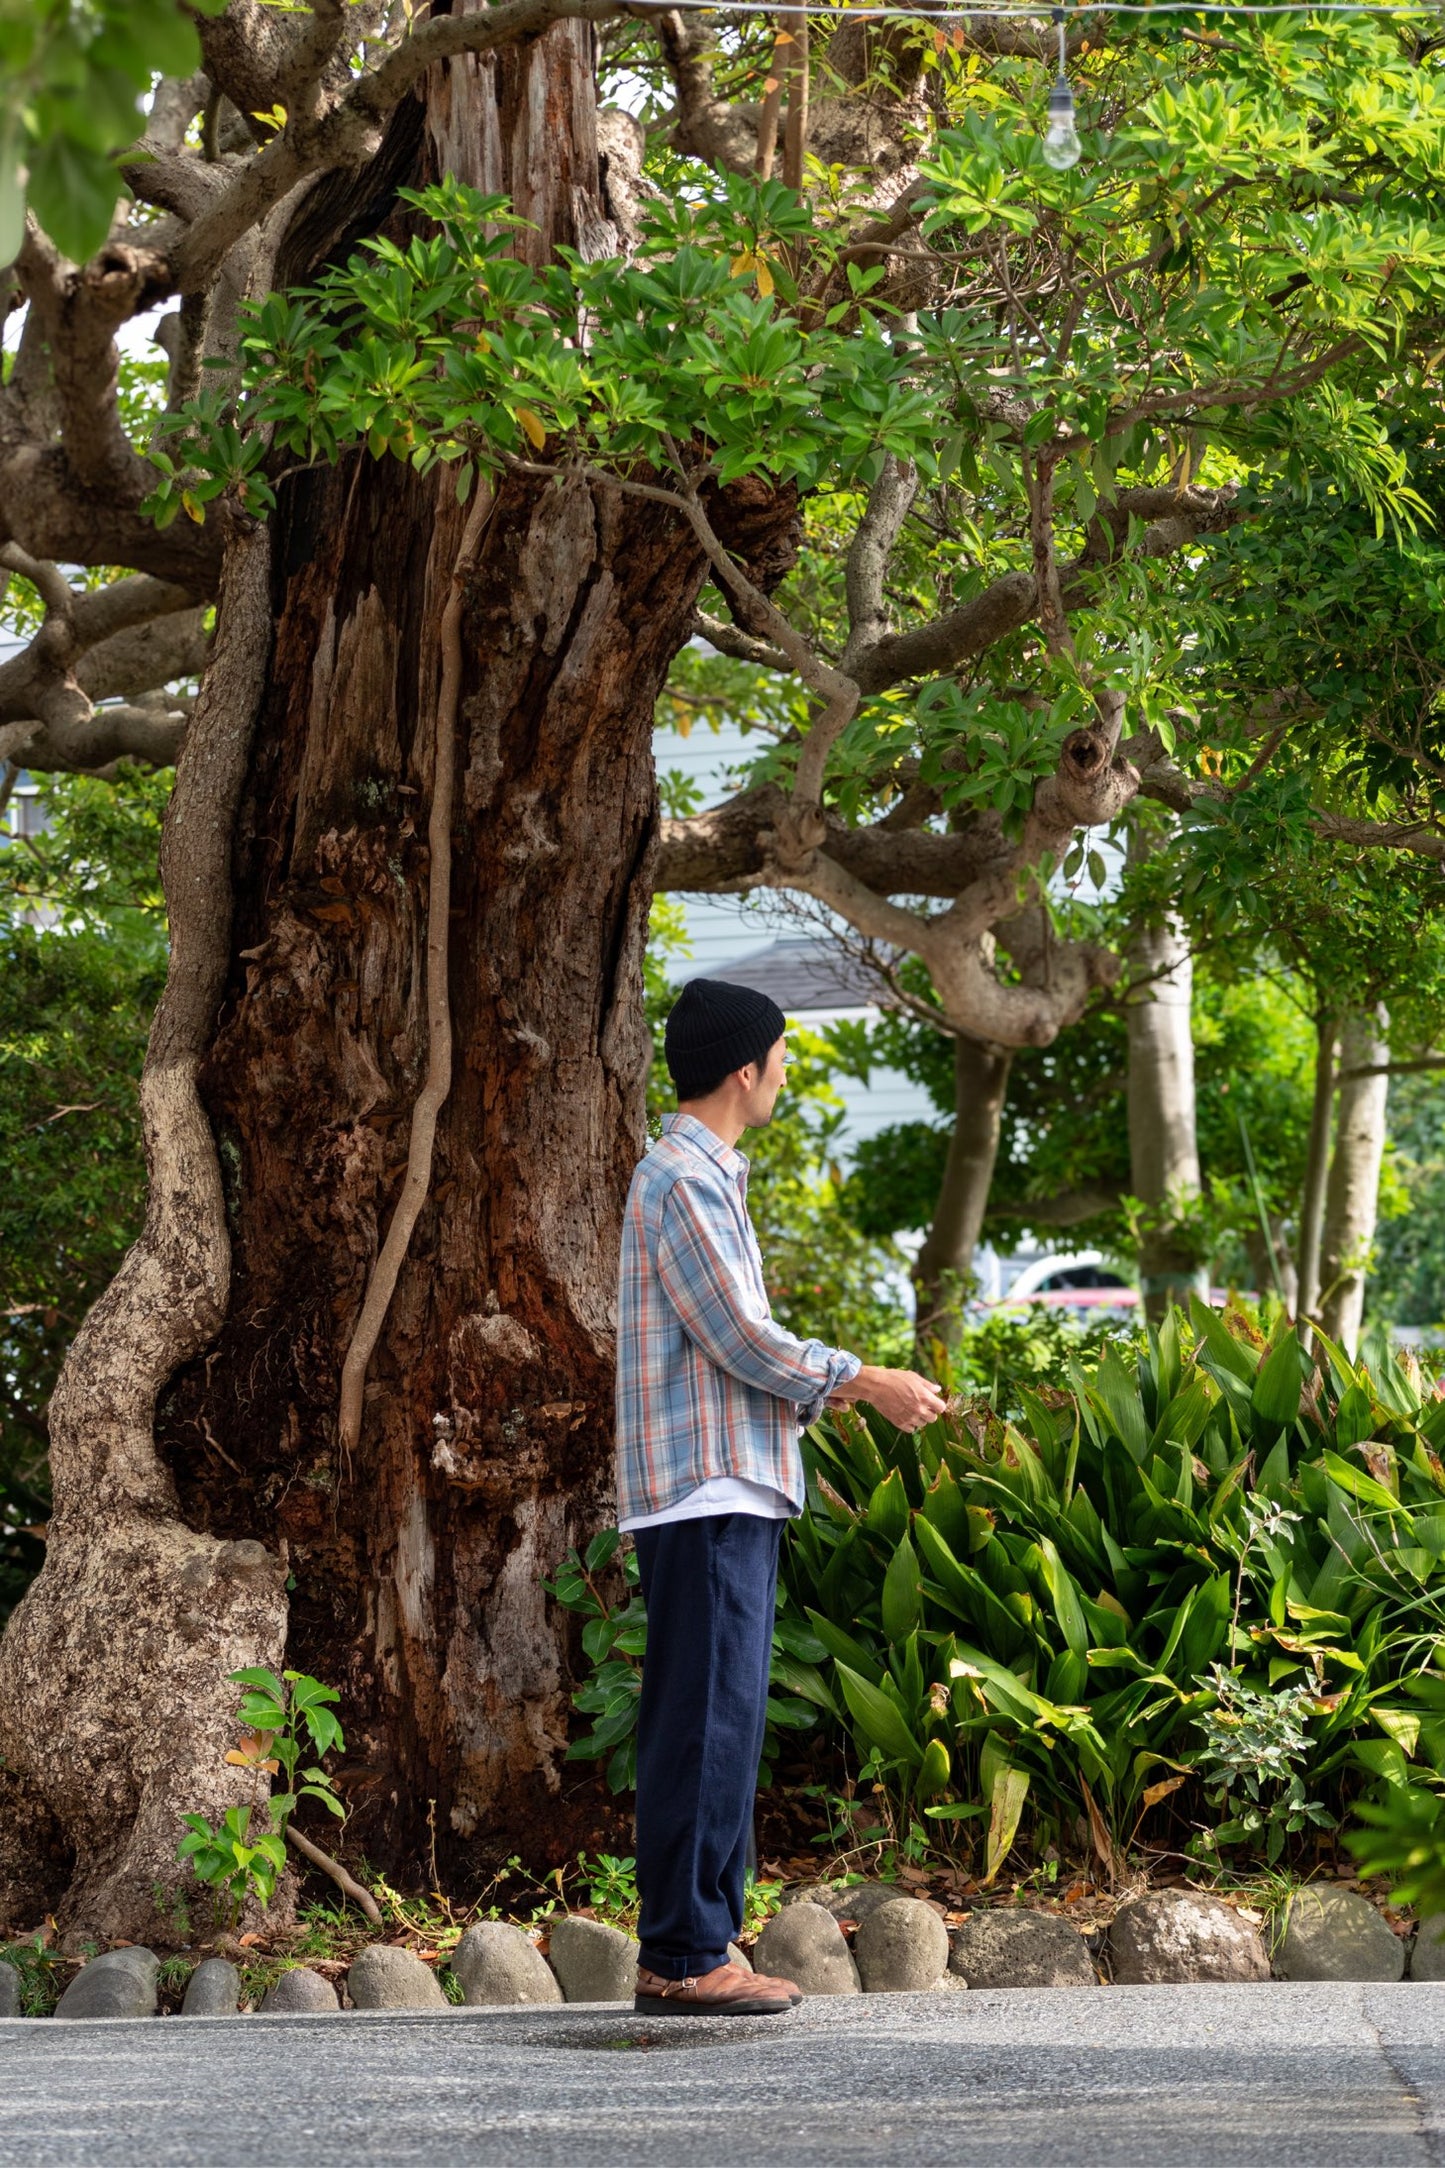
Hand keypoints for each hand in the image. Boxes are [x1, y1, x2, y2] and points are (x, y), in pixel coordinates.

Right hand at [833, 1364, 947, 1431]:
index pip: (941, 1408)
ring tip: (911, 1409)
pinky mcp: (899, 1423)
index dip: (938, 1405)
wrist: (876, 1386)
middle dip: (930, 1412)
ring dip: (920, 1418)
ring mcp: (909, 1418)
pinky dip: (910, 1424)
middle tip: (922, 1405)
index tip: (933, 1402)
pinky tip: (905, 1415)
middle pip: (933, 1418)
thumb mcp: (913, 1377)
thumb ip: (927, 1385)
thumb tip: (937, 1390)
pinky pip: (911, 1429)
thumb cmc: (895, 1378)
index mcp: (925, 1397)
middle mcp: (919, 1410)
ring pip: (922, 1424)